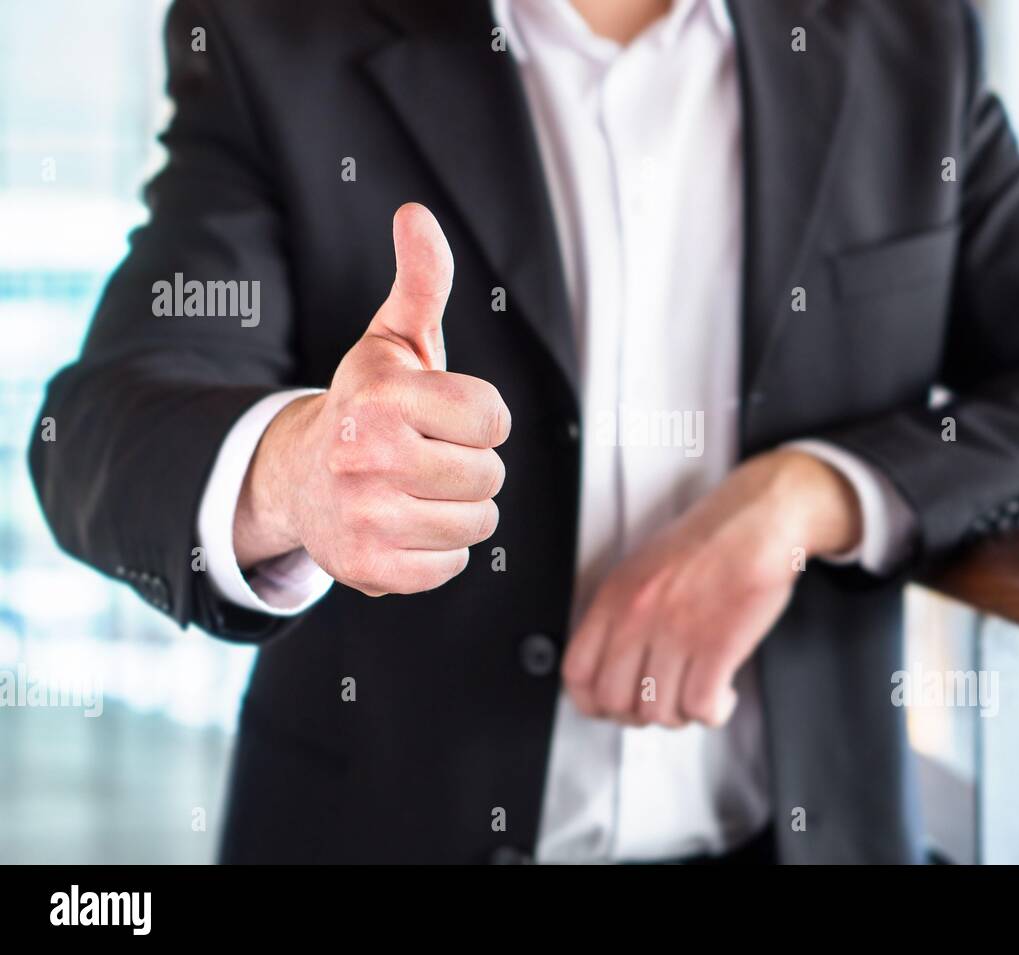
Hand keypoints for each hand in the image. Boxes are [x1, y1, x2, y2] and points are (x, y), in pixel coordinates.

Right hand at [233, 203, 510, 595]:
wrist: (300, 476)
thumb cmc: (368, 405)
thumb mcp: (394, 341)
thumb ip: (421, 282)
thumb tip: (417, 214)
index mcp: (383, 396)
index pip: (493, 418)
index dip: (479, 418)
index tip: (444, 416)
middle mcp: (369, 456)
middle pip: (490, 475)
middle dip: (470, 467)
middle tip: (425, 457)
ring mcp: (365, 517)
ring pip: (478, 522)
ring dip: (458, 510)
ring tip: (416, 491)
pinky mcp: (369, 568)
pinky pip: (452, 564)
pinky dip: (439, 551)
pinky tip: (405, 526)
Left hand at [561, 449, 861, 727]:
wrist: (759, 521)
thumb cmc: (710, 541)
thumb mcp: (643, 567)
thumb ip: (620, 613)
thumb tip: (611, 663)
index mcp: (615, 597)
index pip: (578, 673)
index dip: (593, 703)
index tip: (612, 708)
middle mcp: (639, 617)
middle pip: (616, 701)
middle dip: (639, 715)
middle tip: (661, 703)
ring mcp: (677, 633)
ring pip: (660, 712)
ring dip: (681, 714)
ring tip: (697, 694)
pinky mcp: (718, 646)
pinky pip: (701, 707)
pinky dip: (713, 712)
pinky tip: (722, 695)